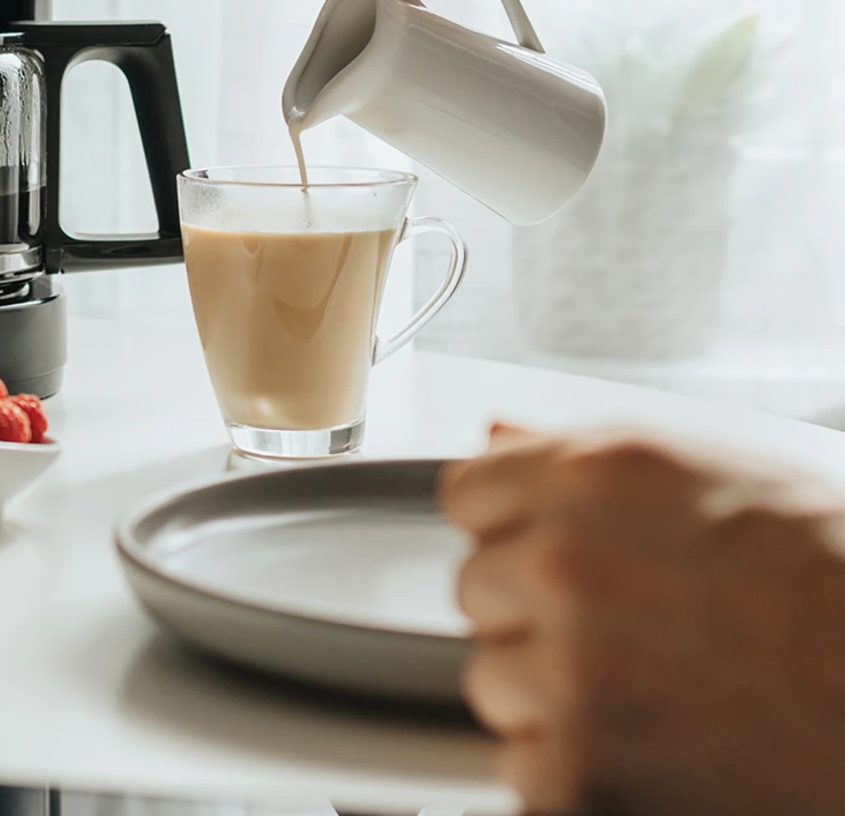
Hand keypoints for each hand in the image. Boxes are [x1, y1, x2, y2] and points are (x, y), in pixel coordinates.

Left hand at [438, 427, 844, 813]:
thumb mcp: (739, 472)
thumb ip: (596, 461)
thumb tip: (499, 435)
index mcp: (597, 474)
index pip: (472, 493)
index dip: (517, 526)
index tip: (564, 553)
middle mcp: (569, 564)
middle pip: (478, 588)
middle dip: (537, 611)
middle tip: (643, 635)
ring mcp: (571, 673)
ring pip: (496, 682)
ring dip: (556, 696)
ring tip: (667, 696)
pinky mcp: (581, 775)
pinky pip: (528, 770)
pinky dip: (583, 776)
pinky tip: (670, 754)